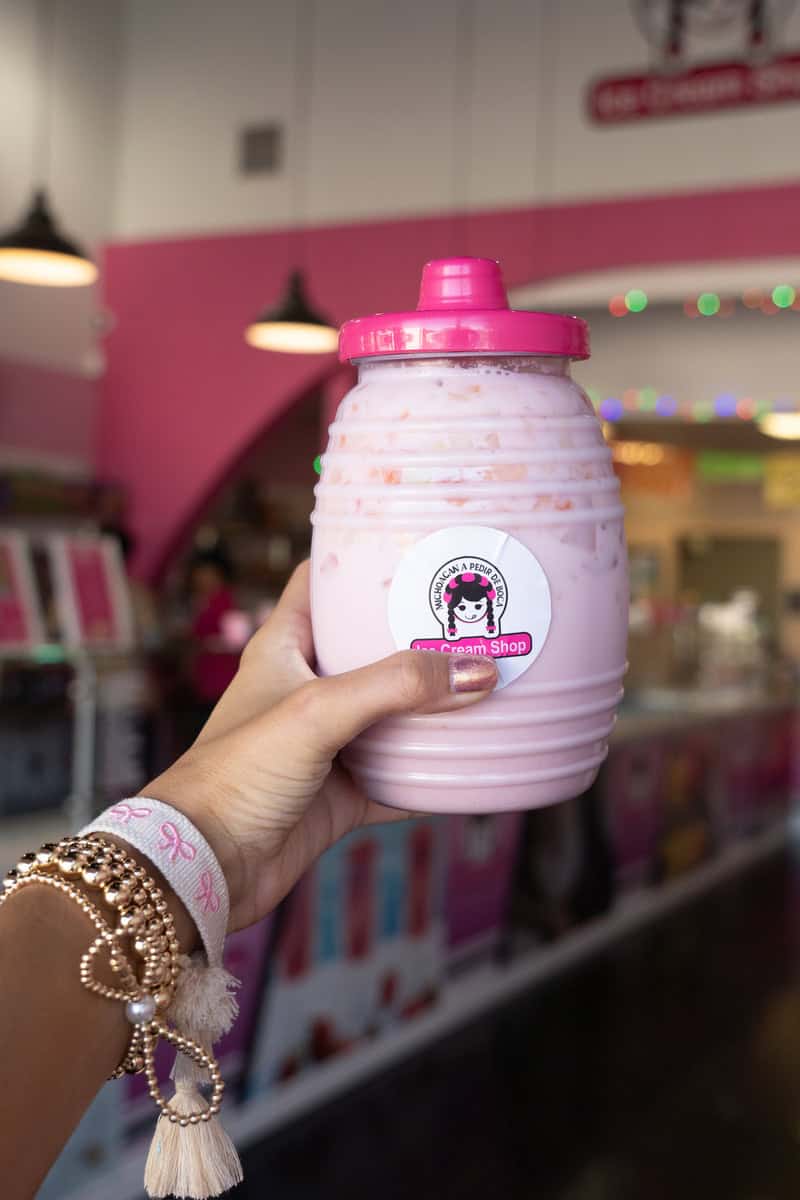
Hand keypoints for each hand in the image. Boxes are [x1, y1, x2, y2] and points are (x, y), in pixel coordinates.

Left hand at [145, 562, 496, 931]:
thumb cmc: (235, 774)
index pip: (320, 582)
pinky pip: (403, 776)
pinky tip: (478, 760)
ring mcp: (329, 742)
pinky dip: (437, 771)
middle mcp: (308, 688)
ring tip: (491, 677)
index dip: (360, 558)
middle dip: (421, 635)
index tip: (415, 544)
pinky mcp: (344, 793)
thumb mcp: (318, 710)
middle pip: (373, 647)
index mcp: (284, 648)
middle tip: (478, 615)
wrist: (207, 866)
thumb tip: (478, 670)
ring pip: (395, 713)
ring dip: (436, 703)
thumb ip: (397, 686)